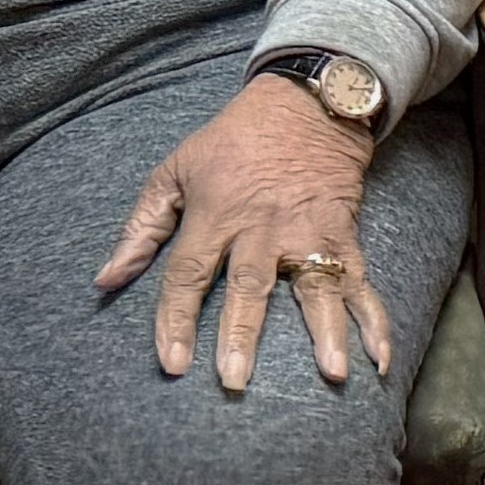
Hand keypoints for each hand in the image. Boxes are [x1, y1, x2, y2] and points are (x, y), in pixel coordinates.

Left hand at [96, 79, 388, 392]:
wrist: (306, 104)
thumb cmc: (232, 142)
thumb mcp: (173, 171)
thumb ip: (141, 229)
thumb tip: (105, 281)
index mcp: (215, 214)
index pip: (189, 274)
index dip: (176, 320)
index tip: (172, 364)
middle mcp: (261, 227)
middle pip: (248, 288)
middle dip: (241, 335)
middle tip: (235, 380)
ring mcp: (308, 233)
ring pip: (315, 288)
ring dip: (326, 332)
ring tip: (333, 374)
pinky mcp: (344, 235)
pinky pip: (362, 283)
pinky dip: (374, 321)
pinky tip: (380, 358)